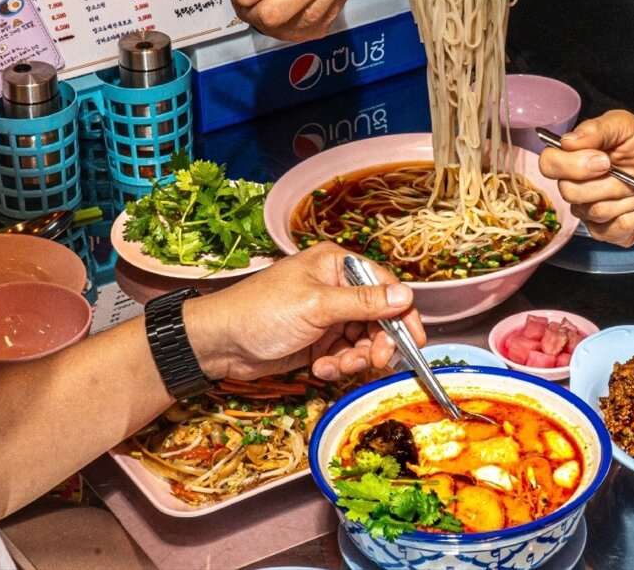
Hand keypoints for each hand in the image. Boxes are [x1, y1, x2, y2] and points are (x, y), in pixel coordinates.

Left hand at [185, 242, 423, 380]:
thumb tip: (406, 295)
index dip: (403, 314)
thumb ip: (364, 302)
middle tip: (373, 362)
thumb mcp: (317, 306)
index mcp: (337, 266)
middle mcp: (336, 288)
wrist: (218, 344)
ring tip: (336, 366)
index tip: (415, 340)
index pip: (385, 286)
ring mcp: (327, 316)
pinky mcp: (318, 341)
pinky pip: (344, 354)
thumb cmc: (262, 312)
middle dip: (376, 343)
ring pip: (363, 340)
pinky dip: (337, 365)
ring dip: (355, 358)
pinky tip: (320, 368)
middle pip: (378, 318)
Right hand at [538, 110, 633, 246]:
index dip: (574, 166)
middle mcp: (577, 187)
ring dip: (633, 195)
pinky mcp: (608, 233)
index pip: (549, 165)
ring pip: (597, 210)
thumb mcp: (627, 126)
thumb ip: (597, 129)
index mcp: (575, 159)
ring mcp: (590, 213)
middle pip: (572, 192)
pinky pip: (615, 227)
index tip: (605, 161)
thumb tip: (568, 142)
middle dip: (613, 183)